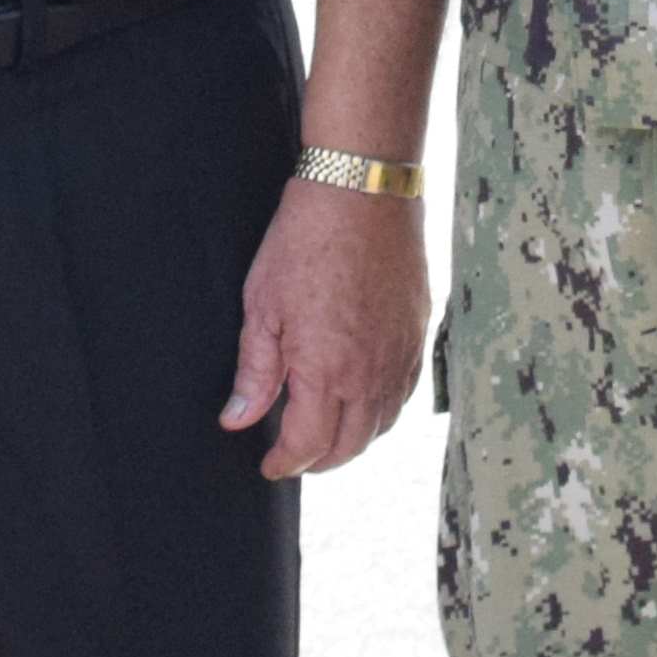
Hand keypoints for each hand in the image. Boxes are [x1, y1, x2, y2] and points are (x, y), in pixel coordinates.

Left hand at [223, 177, 425, 477]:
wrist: (363, 190)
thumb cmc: (305, 240)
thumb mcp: (262, 305)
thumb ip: (255, 371)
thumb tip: (237, 419)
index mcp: (326, 370)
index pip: (308, 444)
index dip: (284, 464)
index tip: (269, 466)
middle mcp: (370, 372)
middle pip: (349, 446)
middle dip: (317, 461)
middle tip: (293, 458)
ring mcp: (401, 353)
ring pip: (381, 424)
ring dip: (352, 440)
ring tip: (325, 434)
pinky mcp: (419, 332)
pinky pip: (405, 393)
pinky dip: (382, 411)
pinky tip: (363, 401)